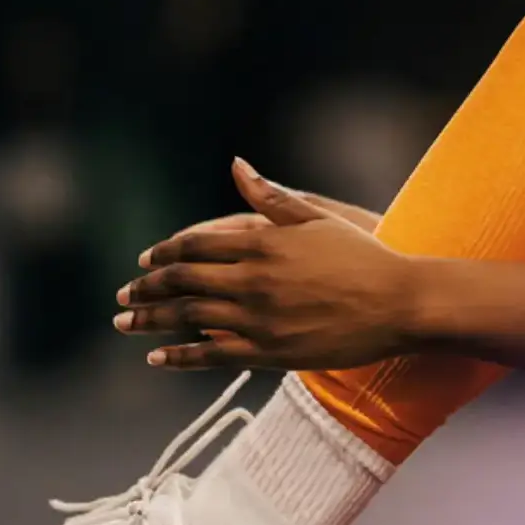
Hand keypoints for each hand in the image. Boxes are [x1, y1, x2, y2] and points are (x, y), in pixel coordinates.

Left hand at [115, 158, 421, 370]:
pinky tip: (157, 358)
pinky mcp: (272, 352)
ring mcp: (259, 318)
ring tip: (125, 323)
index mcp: (261, 243)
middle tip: (123, 296)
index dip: (164, 254)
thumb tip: (236, 165)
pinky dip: (181, 357)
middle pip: (182, 281)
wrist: (401, 304)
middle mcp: (252, 280)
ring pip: (189, 317)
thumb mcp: (317, 218)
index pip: (194, 246)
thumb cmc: (366, 257)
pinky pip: (214, 355)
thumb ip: (271, 198)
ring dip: (151, 321)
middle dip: (146, 289)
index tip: (146, 262)